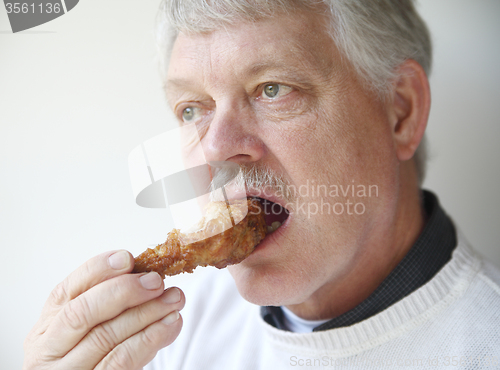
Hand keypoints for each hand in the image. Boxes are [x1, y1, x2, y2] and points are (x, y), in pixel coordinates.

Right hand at [23, 250, 184, 369]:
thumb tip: (147, 275)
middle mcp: (48, 350)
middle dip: (124, 291)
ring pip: (105, 335)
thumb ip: (108, 303)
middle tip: (156, 281)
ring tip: (174, 300)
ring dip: (147, 312)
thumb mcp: (89, 329)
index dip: (97, 271)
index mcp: (46, 326)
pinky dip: (149, 338)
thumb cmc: (93, 356)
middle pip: (82, 313)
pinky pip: (122, 359)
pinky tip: (170, 324)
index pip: (65, 291)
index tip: (128, 258)